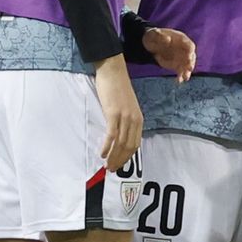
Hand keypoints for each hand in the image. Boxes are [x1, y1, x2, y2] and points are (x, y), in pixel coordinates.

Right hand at [93, 55, 142, 170]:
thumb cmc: (117, 89)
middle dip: (120, 160)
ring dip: (113, 156)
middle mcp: (134, 120)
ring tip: (106, 165)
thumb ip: (125, 121)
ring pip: (121, 143)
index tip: (119, 165)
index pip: (135, 144)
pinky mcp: (114, 113)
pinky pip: (112, 134)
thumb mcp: (126, 107)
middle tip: (111, 169)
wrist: (113, 71)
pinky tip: (102, 154)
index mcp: (138, 120)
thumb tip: (118, 136)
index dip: (127, 157)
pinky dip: (107, 146)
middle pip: (129, 147)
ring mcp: (125, 117)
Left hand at [143, 26, 195, 82]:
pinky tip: (178, 81)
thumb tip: (168, 39)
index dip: (190, 50)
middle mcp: (184, 49)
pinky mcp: (176, 65)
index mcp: (181, 40)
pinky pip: (180, 71)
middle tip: (190, 68)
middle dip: (191, 62)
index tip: (189, 54)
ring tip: (186, 77)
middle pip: (191, 56)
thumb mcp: (154, 34)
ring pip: (187, 65)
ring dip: (187, 72)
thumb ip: (161, 36)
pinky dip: (180, 76)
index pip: (189, 45)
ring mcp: (181, 58)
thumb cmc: (154, 37)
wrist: (151, 44)